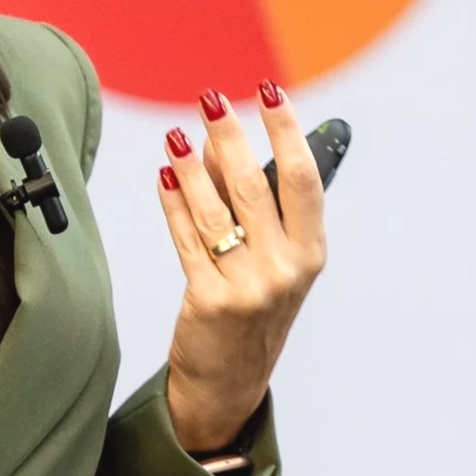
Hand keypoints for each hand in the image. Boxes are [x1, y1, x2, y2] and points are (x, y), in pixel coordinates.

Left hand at [157, 82, 326, 452]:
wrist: (230, 382)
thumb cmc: (254, 312)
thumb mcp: (273, 262)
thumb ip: (256, 209)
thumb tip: (228, 148)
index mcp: (310, 254)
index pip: (303, 179)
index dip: (286, 130)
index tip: (270, 93)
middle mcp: (284, 269)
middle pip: (255, 187)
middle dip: (230, 138)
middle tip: (211, 101)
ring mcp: (248, 287)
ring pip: (216, 211)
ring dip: (194, 167)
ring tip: (177, 135)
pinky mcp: (208, 301)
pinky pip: (187, 239)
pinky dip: (174, 204)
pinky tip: (165, 176)